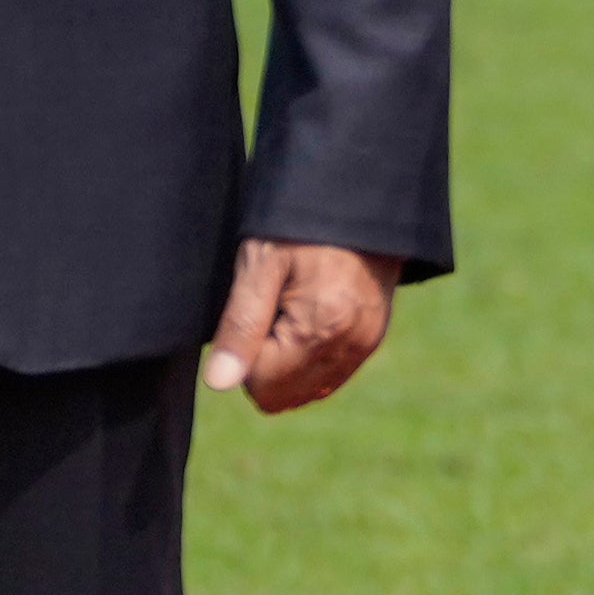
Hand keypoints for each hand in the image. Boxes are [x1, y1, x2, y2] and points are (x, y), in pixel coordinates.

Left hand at [205, 242, 397, 412]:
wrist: (359, 197)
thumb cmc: (301, 224)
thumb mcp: (260, 264)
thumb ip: (240, 326)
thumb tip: (220, 383)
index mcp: (322, 327)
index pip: (260, 385)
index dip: (244, 353)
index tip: (254, 310)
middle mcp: (351, 346)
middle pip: (284, 397)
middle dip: (264, 366)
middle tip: (269, 312)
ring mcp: (365, 346)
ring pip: (305, 392)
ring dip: (286, 365)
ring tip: (290, 311)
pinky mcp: (372, 340)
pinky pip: (328, 378)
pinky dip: (308, 359)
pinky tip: (307, 318)